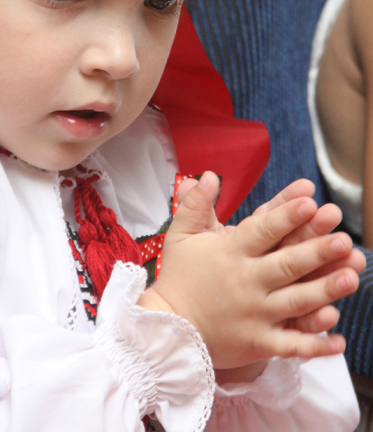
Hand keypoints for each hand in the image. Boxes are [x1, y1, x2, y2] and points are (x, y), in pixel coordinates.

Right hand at [138, 173, 359, 369]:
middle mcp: (246, 282)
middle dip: (316, 251)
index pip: (262, 230)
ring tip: (351, 277)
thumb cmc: (179, 276)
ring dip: (324, 290)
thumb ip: (195, 204)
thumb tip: (207, 174)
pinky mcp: (258, 343)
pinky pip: (290, 345)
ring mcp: (254, 314)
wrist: (168, 327)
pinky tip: (338, 339)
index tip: (310, 201)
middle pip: (286, 264)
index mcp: (230, 253)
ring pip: (295, 302)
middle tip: (343, 239)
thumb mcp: (181, 235)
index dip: (286, 216)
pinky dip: (315, 344)